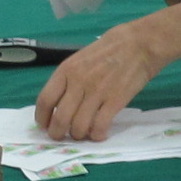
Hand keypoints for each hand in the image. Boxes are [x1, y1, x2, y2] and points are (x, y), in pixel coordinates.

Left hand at [33, 21, 159, 140]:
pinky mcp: (115, 100)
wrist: (138, 44)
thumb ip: (68, 80)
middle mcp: (78, 82)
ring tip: (83, 134)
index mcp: (66, 70)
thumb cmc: (108, 51)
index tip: (45, 126)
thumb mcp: (80, 59)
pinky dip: (97, 135)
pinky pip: (99, 126)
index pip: (45, 100)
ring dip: (79, 135)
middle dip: (58, 134)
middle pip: (60, 119)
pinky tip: (99, 133)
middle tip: (62, 136)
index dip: (42, 118)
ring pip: (79, 126)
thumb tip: (58, 104)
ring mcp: (97, 92)